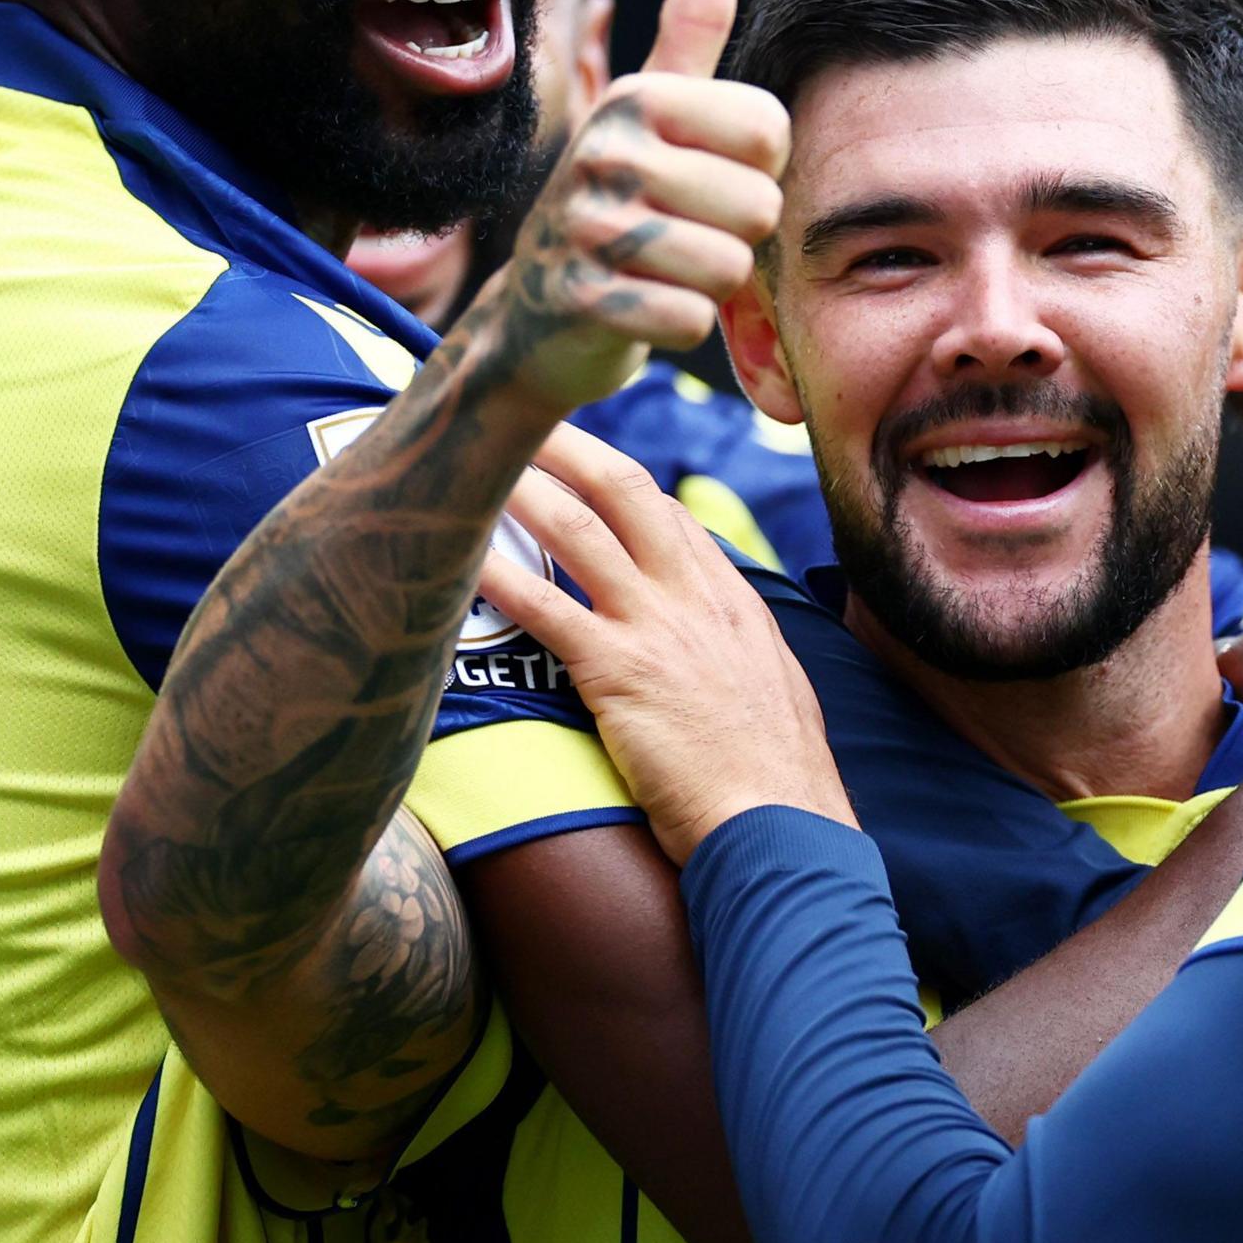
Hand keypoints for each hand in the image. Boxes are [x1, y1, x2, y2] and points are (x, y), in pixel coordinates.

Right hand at [460, 0, 789, 412]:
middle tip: (683, 233)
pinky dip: (680, 325)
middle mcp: (606, 150)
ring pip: (728, 267)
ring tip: (664, 269)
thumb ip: (690, 28)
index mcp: (638, 97)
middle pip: (759, 205)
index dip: (757, 168)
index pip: (771, 130)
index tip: (708, 175)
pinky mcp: (580, 300)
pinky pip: (690, 320)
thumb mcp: (653, 111)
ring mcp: (587, 226)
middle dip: (736, 236)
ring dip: (709, 283)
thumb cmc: (621, 201)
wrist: (540, 314)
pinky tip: (644, 307)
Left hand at [477, 422, 855, 861]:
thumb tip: (716, 653)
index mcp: (733, 602)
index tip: (573, 460)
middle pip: (624, 491)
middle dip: (565, 445)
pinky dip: (498, 575)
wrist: (783, 828)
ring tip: (474, 461)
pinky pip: (545, 607)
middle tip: (515, 414)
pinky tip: (459, 556)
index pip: (669, 513)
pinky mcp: (619, 673)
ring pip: (578, 530)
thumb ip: (736, 657)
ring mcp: (658, 629)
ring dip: (520, 488)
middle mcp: (696, 598)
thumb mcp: (773, 696)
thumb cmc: (778, 783)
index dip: (615, 479)